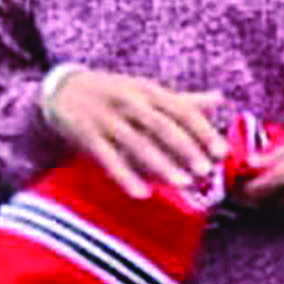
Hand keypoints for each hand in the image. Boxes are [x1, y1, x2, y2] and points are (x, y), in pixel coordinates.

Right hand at [42, 64, 223, 200]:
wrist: (62, 89)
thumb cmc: (114, 93)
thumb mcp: (147, 92)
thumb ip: (183, 101)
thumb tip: (220, 99)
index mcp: (148, 91)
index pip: (180, 110)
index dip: (203, 131)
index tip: (222, 152)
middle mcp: (128, 101)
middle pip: (160, 125)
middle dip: (185, 148)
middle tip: (205, 170)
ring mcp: (106, 118)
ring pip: (136, 143)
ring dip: (160, 164)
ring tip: (183, 184)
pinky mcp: (86, 135)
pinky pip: (108, 158)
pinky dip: (125, 175)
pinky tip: (142, 194)